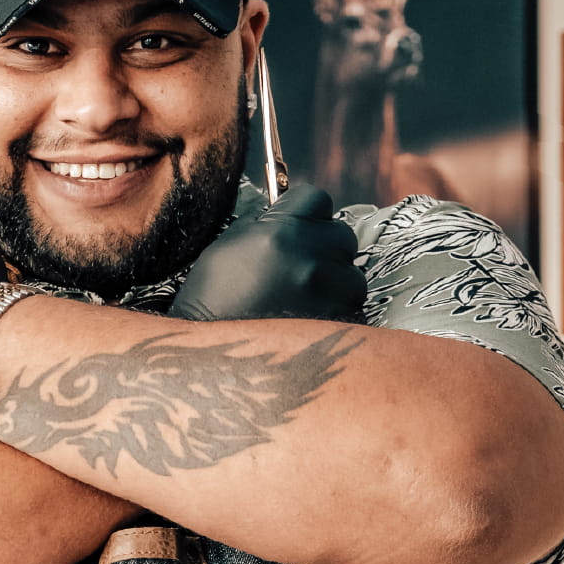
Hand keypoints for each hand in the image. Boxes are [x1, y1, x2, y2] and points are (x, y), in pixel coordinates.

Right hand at [171, 183, 366, 323]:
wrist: (213, 365)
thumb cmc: (210, 306)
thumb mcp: (223, 251)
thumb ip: (260, 225)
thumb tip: (284, 212)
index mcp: (280, 231)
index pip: (316, 198)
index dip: (306, 214)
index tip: (297, 229)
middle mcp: (311, 256)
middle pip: (342, 234)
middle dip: (325, 249)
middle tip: (300, 271)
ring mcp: (330, 292)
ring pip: (353, 276)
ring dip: (335, 285)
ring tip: (303, 304)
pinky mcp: (341, 325)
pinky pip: (352, 310)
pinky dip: (335, 315)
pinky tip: (307, 325)